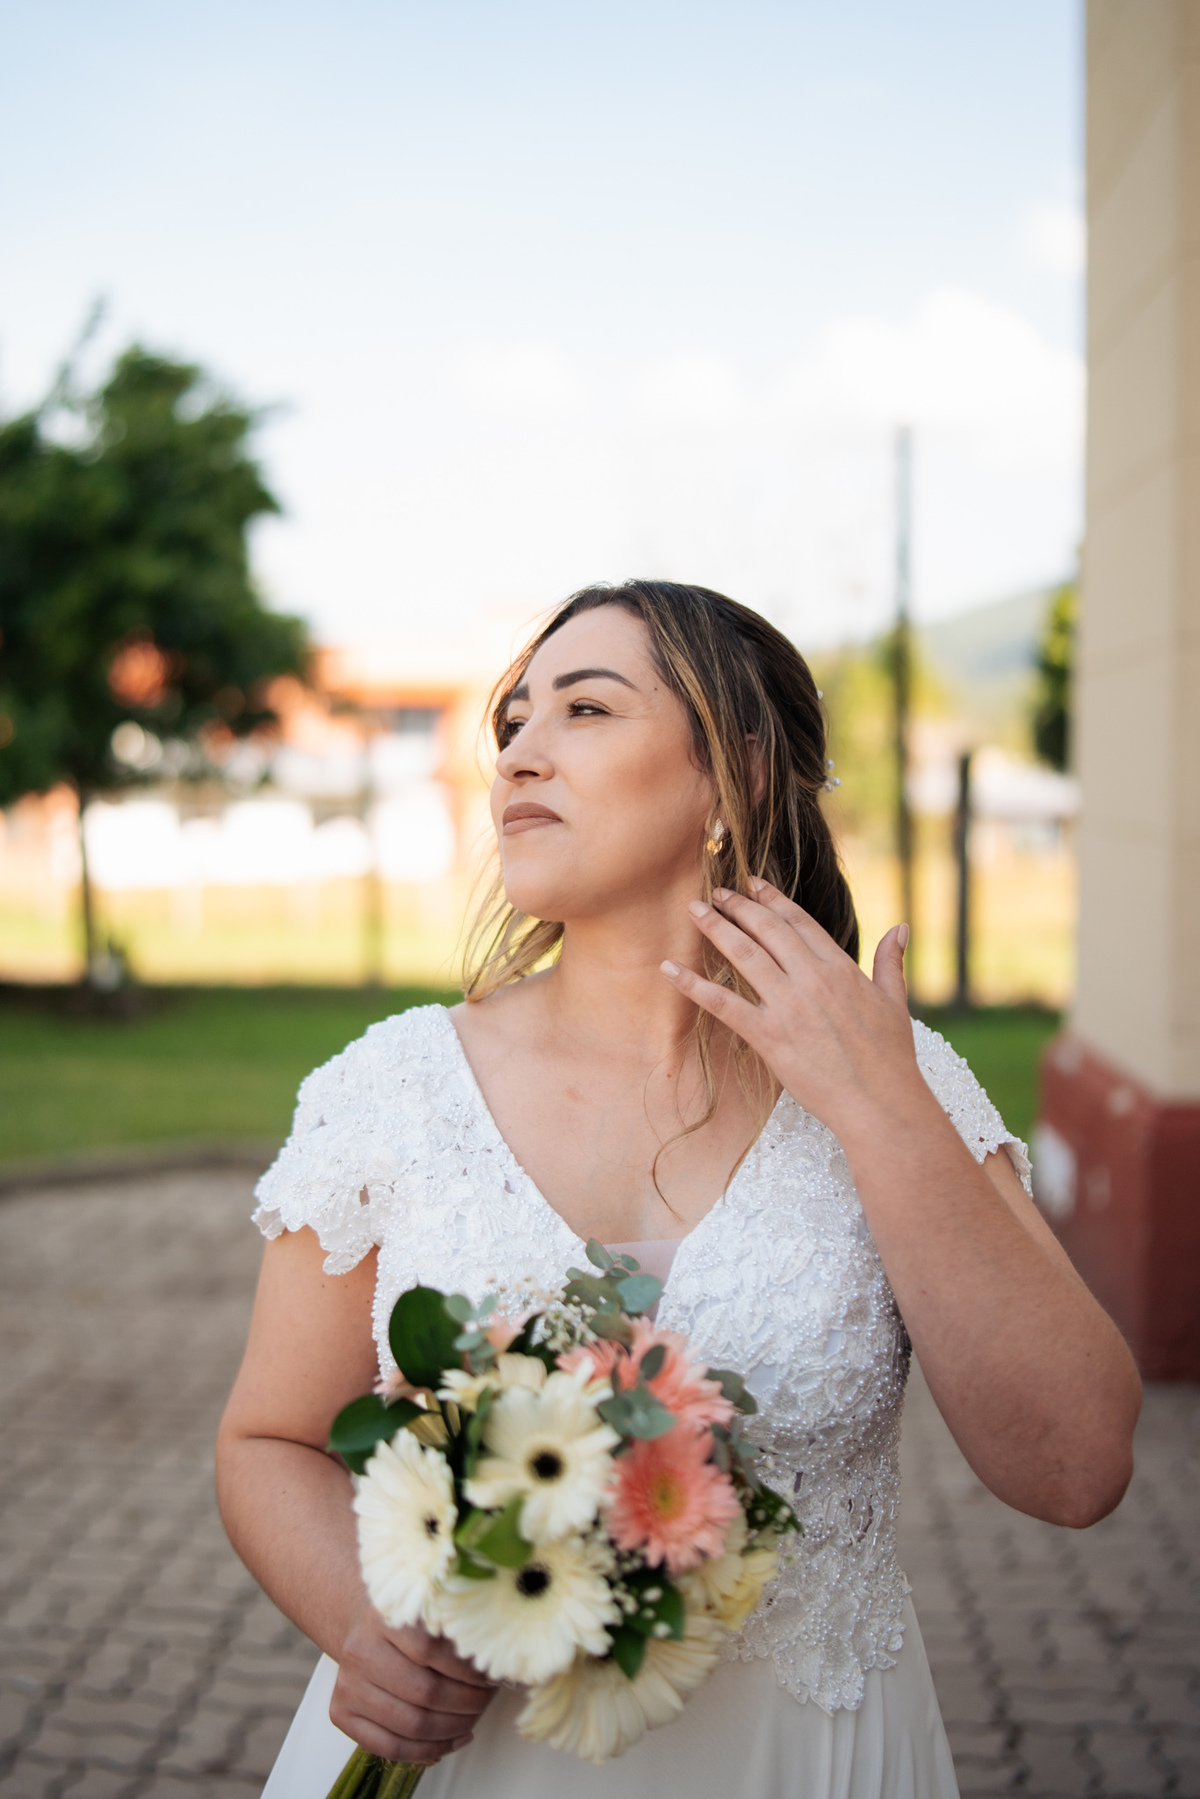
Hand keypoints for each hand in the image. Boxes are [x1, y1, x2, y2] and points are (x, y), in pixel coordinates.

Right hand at [330, 1603, 496, 1763]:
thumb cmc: (408, 1623)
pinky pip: (391, 1748)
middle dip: (468, 1703)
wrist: (365, 1629)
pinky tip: (454, 1739)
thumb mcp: (430, 1610)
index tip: (492, 1674)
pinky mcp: (341, 1713)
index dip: (469, 1669)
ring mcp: (347, 1685)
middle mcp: (360, 1650)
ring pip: (411, 1724)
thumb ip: (456, 1628)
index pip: (432, 1649)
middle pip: (425, 1692)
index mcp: (385, 1616)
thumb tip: (498, 1657)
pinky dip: (430, 1750)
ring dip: (454, 1728)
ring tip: (474, 1718)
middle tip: (488, 1699)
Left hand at [661, 879, 928, 1142]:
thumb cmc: (891, 1058)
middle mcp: (813, 979)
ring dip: (716, 929)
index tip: (753, 883)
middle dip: (739, 907)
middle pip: (768, 930)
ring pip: (745, 956)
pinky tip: (670, 970)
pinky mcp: (770, 1037)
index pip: (800, 922)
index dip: (773, 899)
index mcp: (841, 968)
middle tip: (717, 893)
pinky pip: (724, 1005)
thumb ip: (891, 962)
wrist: (882, 1103)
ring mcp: (789, 1006)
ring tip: (694, 910)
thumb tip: (899, 928)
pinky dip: (694, 986)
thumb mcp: (895, 1003)